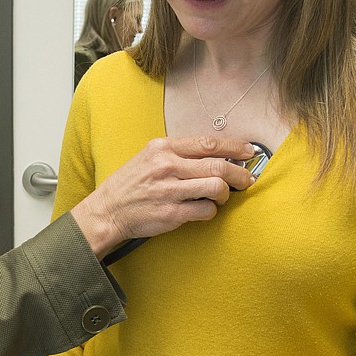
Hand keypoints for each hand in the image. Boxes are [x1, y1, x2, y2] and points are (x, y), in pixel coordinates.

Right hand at [72, 135, 256, 257]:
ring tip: (222, 196)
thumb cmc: (130, 184)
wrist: (107, 210)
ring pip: (217, 187)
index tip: (248, 151)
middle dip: (240, 174)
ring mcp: (169, 190)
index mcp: (162, 148)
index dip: (234, 147)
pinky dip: (211, 211)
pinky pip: (206, 210)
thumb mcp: (148, 157)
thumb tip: (214, 154)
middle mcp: (167, 166)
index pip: (208, 143)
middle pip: (218, 166)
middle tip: (246, 179)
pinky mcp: (172, 213)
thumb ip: (178, 153)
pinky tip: (204, 209)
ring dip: (226, 194)